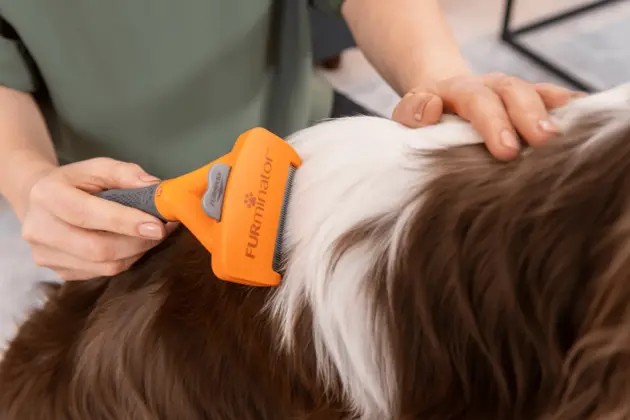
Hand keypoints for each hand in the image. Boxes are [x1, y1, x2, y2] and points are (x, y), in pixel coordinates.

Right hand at [20, 157, 177, 279]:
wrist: (39, 202)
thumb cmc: (75, 183)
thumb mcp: (97, 168)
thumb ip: (126, 173)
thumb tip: (155, 187)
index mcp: (47, 196)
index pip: (88, 214)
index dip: (126, 222)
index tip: (158, 226)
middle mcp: (39, 229)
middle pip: (98, 248)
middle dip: (138, 242)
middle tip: (162, 231)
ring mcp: (46, 256)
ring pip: (104, 266)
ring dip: (136, 252)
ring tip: (151, 236)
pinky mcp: (58, 273)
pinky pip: (102, 273)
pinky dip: (125, 260)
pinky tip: (133, 245)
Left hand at [391, 73, 583, 159]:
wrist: (439, 98)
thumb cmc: (425, 116)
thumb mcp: (408, 113)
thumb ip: (413, 112)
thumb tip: (431, 109)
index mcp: (458, 90)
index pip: (477, 100)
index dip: (493, 123)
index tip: (506, 151)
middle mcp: (489, 85)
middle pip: (512, 92)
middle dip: (529, 117)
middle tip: (544, 142)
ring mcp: (511, 91)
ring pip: (535, 93)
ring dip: (551, 114)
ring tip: (564, 137)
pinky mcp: (527, 99)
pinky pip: (551, 98)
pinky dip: (568, 108)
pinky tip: (582, 122)